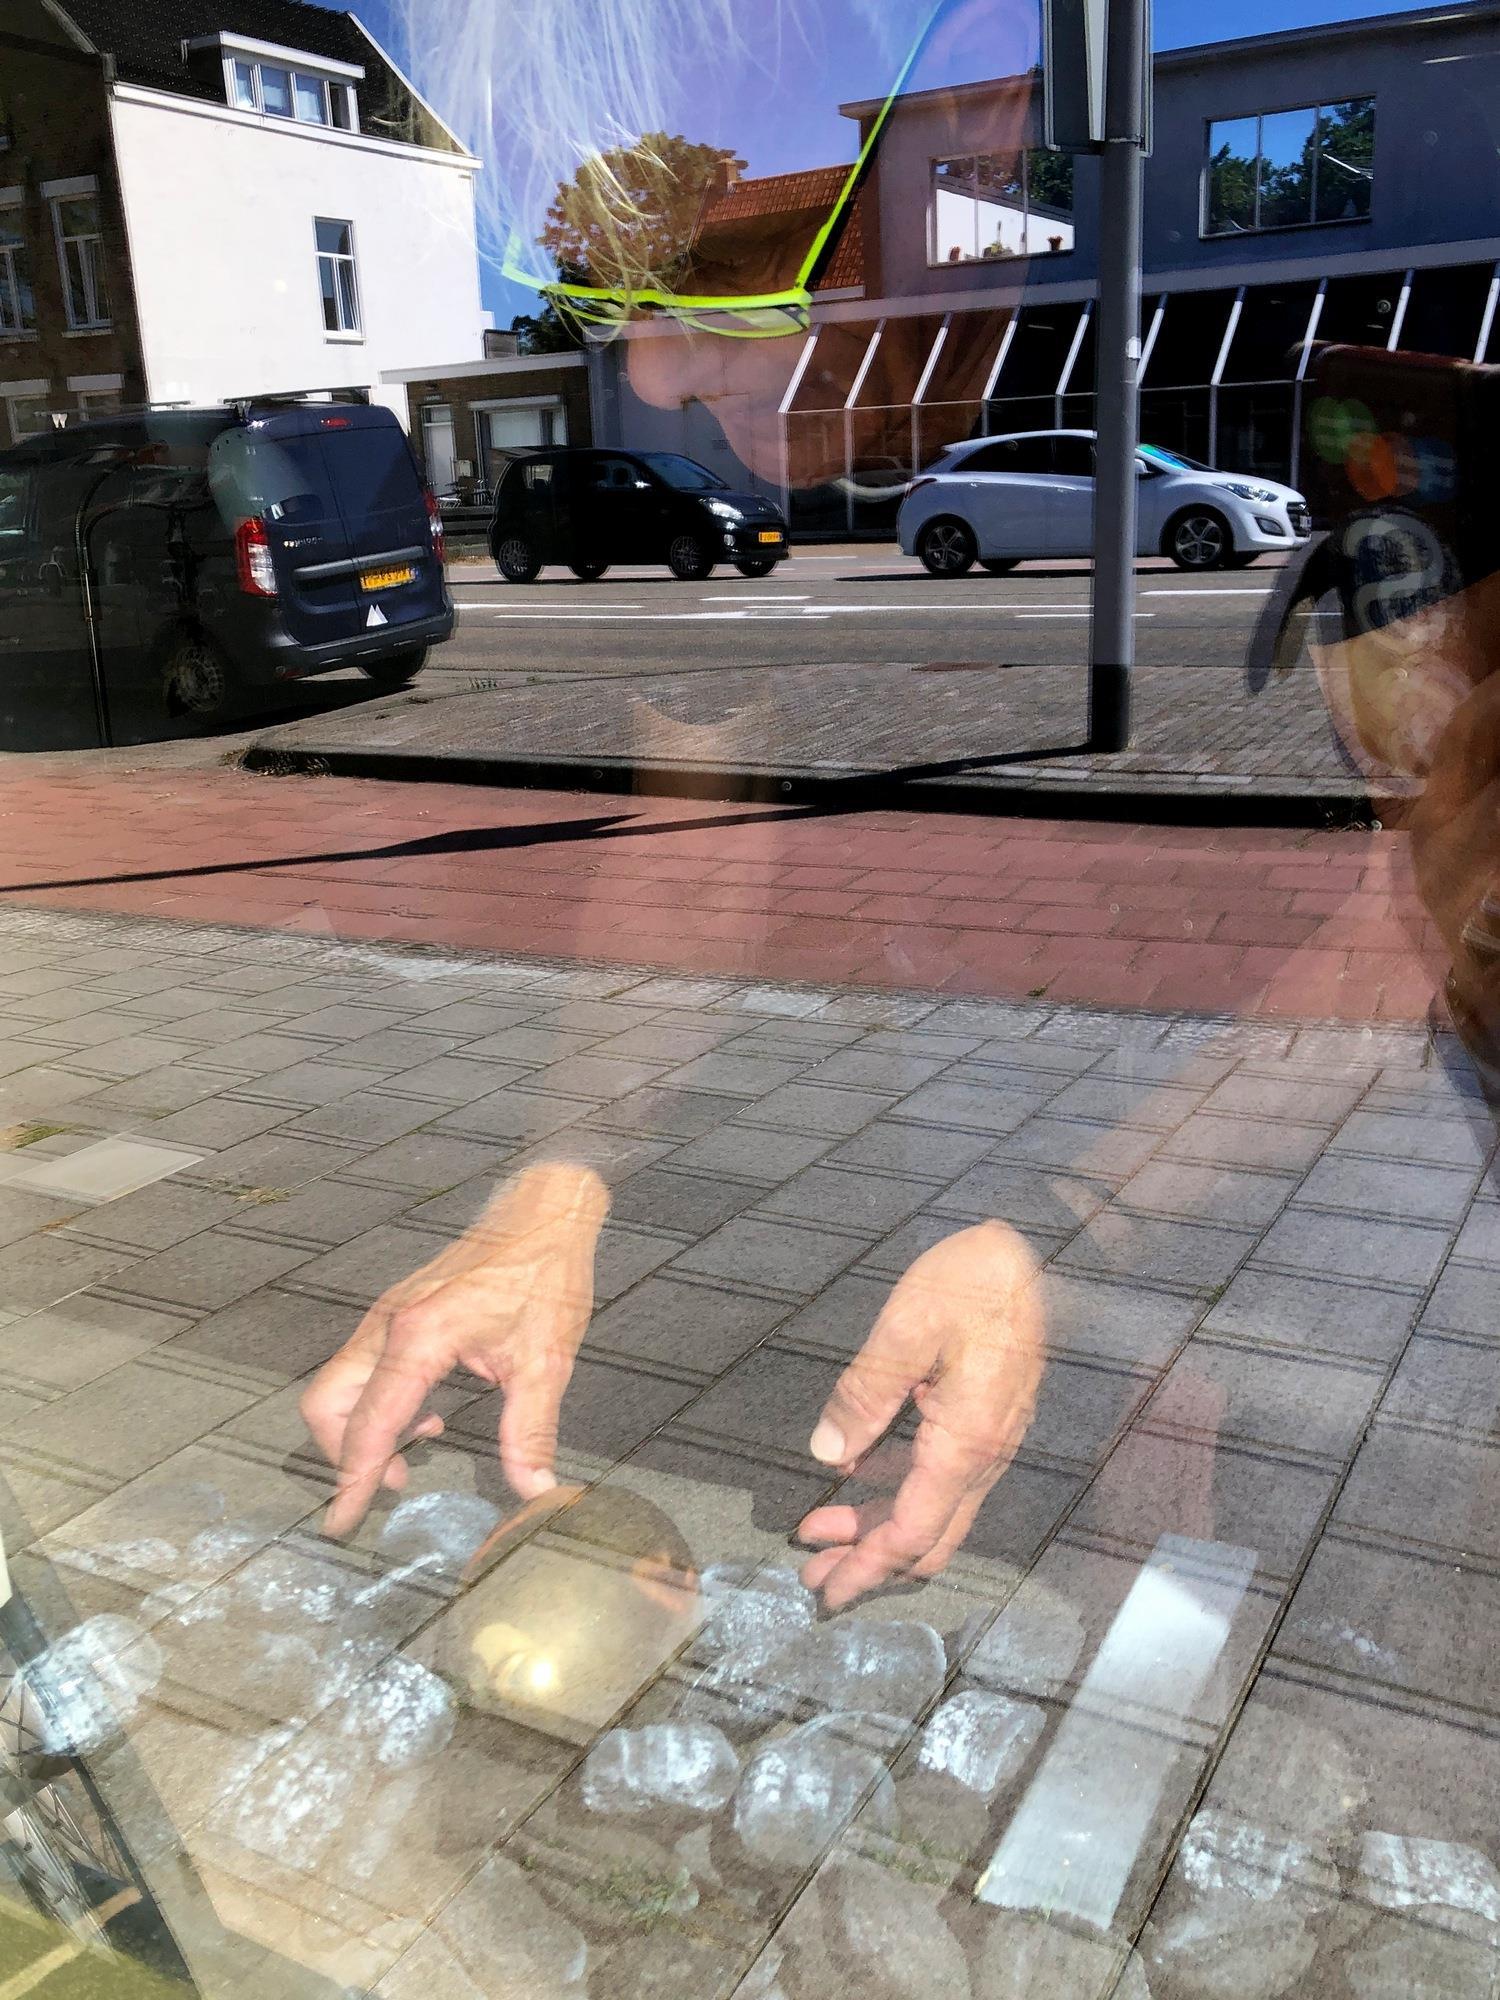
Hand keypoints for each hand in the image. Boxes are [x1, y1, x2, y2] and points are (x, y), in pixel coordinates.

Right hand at [301, 1164, 608, 1536]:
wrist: (543, 1213)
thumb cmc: (545, 1273)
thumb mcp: (546, 1359)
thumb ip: (531, 1431)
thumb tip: (535, 1491)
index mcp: (420, 1336)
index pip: (368, 1425)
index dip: (351, 1481)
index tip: (341, 1524)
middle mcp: (389, 1324)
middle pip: (328, 1405)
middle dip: (345, 1455)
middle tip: (393, 1484)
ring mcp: (387, 1315)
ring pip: (338, 1386)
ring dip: (362, 1430)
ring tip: (416, 1448)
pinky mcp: (396, 1313)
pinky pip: (362, 1369)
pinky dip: (378, 1404)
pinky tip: (426, 1415)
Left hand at [796, 1221, 1043, 1607]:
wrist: (1022, 1253)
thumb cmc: (970, 1280)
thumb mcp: (906, 1327)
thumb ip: (865, 1394)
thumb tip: (826, 1454)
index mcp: (966, 1441)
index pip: (913, 1532)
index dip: (867, 1568)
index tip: (825, 1590)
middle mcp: (983, 1453)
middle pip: (925, 1536)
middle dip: (868, 1563)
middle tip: (811, 1571)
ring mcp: (987, 1439)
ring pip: (932, 1509)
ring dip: (876, 1526)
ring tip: (820, 1528)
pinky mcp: (981, 1421)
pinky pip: (938, 1475)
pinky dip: (893, 1487)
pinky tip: (854, 1472)